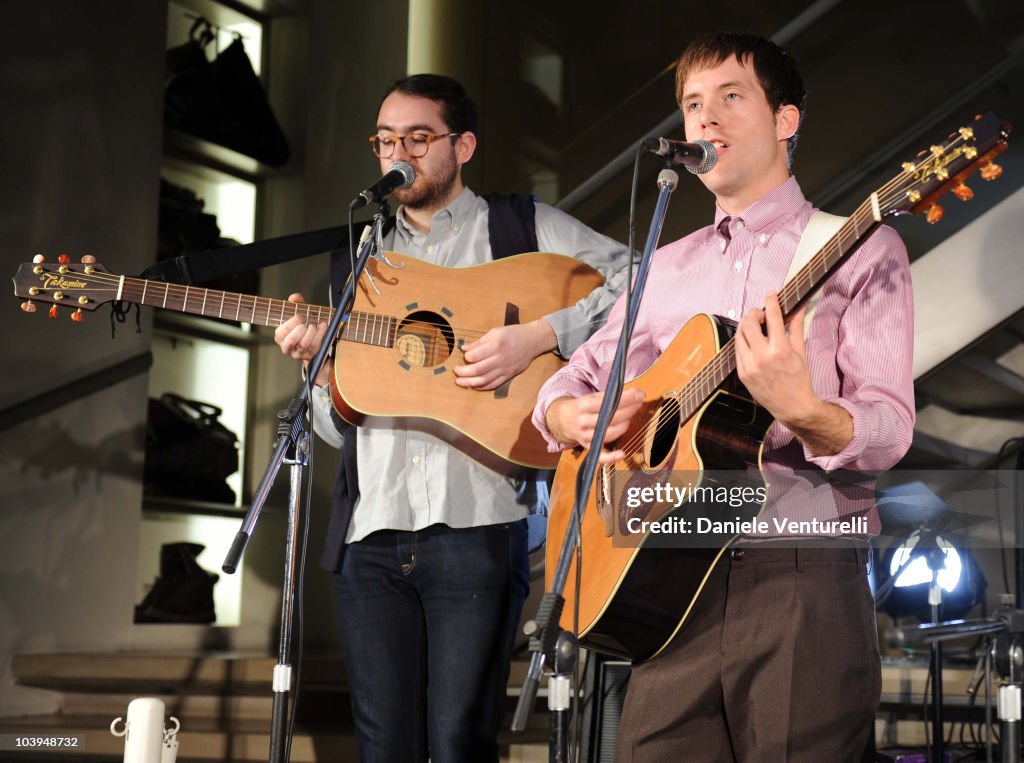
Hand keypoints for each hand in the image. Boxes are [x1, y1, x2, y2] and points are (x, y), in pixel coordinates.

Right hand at [273, 293, 332, 386]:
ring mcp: (298, 353)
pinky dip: (321, 334)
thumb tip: (295, 297)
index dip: (291, 323)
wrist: (310, 340)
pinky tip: (323, 326)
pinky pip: (315, 346)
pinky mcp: (310, 356)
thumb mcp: (296, 313)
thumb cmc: (300, 325)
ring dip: (312, 332)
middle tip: (307, 322)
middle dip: (301, 329)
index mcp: (280, 337)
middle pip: (292, 340)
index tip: (300, 316)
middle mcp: (287, 347)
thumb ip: (295, 304)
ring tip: (314, 324)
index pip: (281, 332)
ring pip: (305, 344)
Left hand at [453, 319, 556, 390]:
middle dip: (463, 372)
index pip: (475, 356)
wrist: (534, 341)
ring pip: (484, 380)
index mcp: (496, 345)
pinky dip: (482, 387)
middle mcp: (500, 358)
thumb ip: (479, 342)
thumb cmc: (514, 334)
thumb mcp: (495, 332)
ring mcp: (505, 369)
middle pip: (477, 370)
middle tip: (456, 371)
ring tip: (460, 382)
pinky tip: (474, 386)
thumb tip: (464, 349)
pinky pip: (493, 385)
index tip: (464, 356)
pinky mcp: (508, 375)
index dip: (466, 357)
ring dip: (469, 383)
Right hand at [545, 388, 645, 462]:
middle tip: (638, 404)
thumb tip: (636, 394)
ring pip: (608, 434)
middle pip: (609, 418)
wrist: (561, 419)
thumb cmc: (581, 407)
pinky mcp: (587, 447)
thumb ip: (611, 395)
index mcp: (582, 406)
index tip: (638, 395)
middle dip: (628, 411)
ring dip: (624, 426)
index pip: (606, 403)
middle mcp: (582, 422)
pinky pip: (599, 456)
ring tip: (631, 417)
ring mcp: (584, 436)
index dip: (625, 399)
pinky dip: (611, 457)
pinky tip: (622, 453)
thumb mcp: (591, 397)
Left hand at [735, 293, 852, 454]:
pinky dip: (743, 341)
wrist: (792, 406)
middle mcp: (762, 357)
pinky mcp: (741, 373)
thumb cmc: (799, 379)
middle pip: (749, 323)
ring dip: (746, 325)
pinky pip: (737, 350)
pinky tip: (751, 340)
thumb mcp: (800, 351)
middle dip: (754, 313)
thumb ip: (796, 326)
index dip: (771, 301)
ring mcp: (749, 366)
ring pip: (739, 335)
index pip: (772, 316)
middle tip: (761, 313)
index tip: (771, 295)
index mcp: (780, 350)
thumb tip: (799, 306)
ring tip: (756, 326)